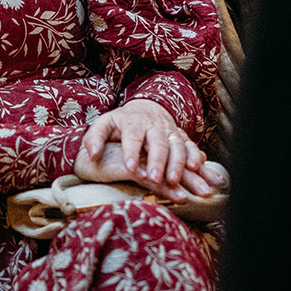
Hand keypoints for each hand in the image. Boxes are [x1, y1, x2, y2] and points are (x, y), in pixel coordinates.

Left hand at [73, 99, 219, 200]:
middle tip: (154, 179)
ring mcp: (170, 131)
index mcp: (133, 122)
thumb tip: (92, 155)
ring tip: (174, 181)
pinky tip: (197, 169)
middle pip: (158, 142)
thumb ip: (94, 138)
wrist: (147, 109)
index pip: (132, 136)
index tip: (130, 168)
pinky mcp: (181, 138)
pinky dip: (196, 157)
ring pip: (177, 146)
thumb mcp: (104, 125)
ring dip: (178, 163)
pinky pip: (191, 147)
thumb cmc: (121, 123)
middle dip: (158, 161)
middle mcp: (154, 126)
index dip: (132, 151)